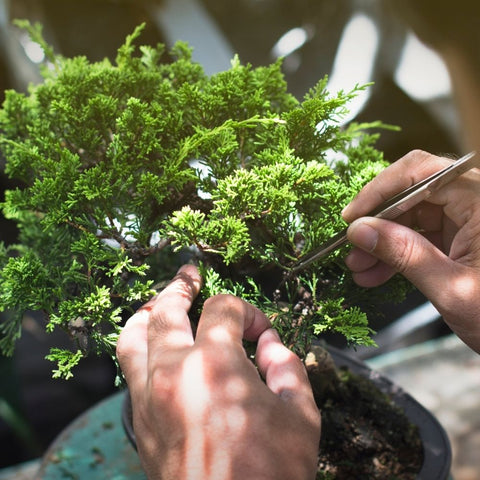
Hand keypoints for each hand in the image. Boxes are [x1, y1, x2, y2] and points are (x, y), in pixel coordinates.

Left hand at [116, 265, 319, 479]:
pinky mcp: (139, 419)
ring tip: (161, 302)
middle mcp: (173, 371)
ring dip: (148, 312)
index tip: (261, 332)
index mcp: (216, 364)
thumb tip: (270, 345)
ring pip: (133, 335)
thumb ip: (288, 367)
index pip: (224, 309)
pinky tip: (154, 346)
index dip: (247, 311)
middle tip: (190, 275)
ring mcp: (149, 395)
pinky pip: (128, 368)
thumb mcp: (300, 417)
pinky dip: (138, 346)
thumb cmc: (269, 476)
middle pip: (167, 309)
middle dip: (181, 287)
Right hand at [342, 149, 479, 352]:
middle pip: (412, 194)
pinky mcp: (464, 237)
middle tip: (351, 249)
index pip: (421, 173)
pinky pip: (423, 236)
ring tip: (359, 268)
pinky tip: (377, 273)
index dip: (379, 191)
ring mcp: (470, 219)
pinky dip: (399, 254)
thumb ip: (404, 254)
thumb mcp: (452, 288)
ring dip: (383, 242)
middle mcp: (477, 201)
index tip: (351, 217)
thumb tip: (359, 230)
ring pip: (413, 216)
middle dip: (378, 223)